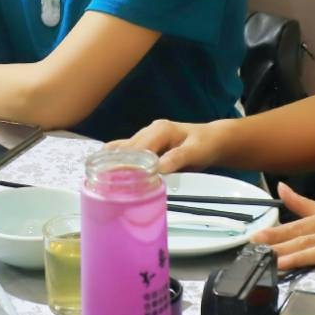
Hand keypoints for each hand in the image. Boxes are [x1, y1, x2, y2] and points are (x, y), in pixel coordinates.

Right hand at [112, 118, 228, 172]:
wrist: (212, 141)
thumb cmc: (205, 144)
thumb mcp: (196, 151)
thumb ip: (178, 158)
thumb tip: (159, 168)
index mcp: (160, 130)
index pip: (138, 148)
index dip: (128, 163)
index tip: (118, 180)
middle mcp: (149, 131)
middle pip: (127, 149)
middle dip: (116, 165)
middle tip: (106, 185)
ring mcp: (145, 138)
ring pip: (124, 150)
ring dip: (114, 164)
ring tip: (103, 182)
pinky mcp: (144, 146)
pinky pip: (127, 153)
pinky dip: (118, 162)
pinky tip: (109, 174)